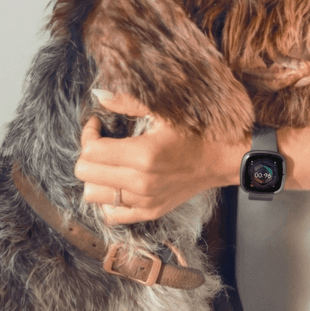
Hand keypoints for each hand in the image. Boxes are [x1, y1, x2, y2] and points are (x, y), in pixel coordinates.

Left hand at [74, 90, 245, 223]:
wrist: (224, 158)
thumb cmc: (198, 131)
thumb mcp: (167, 111)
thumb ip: (130, 102)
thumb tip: (100, 96)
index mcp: (143, 155)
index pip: (90, 150)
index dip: (88, 133)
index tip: (98, 123)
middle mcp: (141, 182)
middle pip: (85, 174)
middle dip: (88, 154)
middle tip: (103, 141)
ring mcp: (145, 201)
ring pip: (93, 195)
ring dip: (96, 177)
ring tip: (110, 163)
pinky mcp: (151, 212)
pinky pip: (111, 214)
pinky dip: (109, 199)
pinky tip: (120, 182)